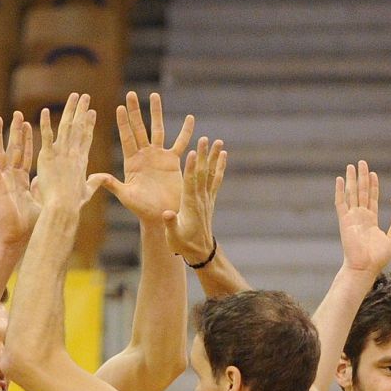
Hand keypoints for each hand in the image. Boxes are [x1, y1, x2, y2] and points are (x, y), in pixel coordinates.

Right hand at [0, 112, 38, 246]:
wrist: (16, 240)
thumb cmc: (28, 226)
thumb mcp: (40, 203)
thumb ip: (44, 191)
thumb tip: (52, 184)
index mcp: (22, 181)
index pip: (25, 156)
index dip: (27, 141)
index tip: (30, 125)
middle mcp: (11, 178)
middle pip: (13, 150)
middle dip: (16, 132)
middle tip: (18, 114)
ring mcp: (3, 180)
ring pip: (1, 154)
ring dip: (0, 136)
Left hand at [30, 93, 101, 219]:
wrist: (63, 208)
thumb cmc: (74, 204)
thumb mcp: (87, 192)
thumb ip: (95, 182)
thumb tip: (102, 178)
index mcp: (82, 161)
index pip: (87, 138)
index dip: (89, 123)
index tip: (92, 112)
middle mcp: (74, 154)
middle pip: (79, 127)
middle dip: (82, 110)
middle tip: (84, 96)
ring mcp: (61, 154)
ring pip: (67, 126)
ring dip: (70, 110)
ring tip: (73, 96)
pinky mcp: (47, 157)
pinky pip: (47, 136)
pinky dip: (47, 123)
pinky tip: (46, 110)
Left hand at [97, 91, 193, 232]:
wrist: (161, 216)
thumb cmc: (142, 209)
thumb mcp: (126, 195)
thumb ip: (112, 184)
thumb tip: (95, 176)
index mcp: (131, 162)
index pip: (126, 138)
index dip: (123, 123)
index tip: (119, 108)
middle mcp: (144, 155)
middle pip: (139, 128)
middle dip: (135, 111)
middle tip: (131, 94)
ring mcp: (158, 157)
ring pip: (158, 130)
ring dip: (156, 113)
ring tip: (154, 95)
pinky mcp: (173, 162)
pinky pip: (180, 143)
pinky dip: (186, 132)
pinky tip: (190, 118)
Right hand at [167, 135, 225, 263]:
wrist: (200, 251)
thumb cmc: (183, 243)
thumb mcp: (173, 236)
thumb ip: (171, 224)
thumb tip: (168, 214)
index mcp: (189, 205)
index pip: (191, 183)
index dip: (191, 168)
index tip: (192, 152)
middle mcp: (200, 199)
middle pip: (202, 174)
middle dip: (203, 156)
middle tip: (205, 139)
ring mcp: (207, 198)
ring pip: (211, 174)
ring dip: (214, 157)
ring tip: (219, 141)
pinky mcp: (210, 199)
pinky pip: (216, 180)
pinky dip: (220, 167)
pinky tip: (223, 155)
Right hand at [335, 159, 390, 275]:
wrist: (364, 268)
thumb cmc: (378, 258)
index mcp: (371, 220)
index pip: (372, 198)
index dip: (373, 185)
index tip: (373, 173)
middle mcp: (360, 216)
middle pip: (361, 192)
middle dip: (362, 177)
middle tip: (361, 162)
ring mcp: (351, 218)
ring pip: (351, 194)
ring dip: (351, 180)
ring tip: (351, 166)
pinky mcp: (344, 221)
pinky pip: (341, 203)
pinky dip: (339, 191)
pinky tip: (339, 179)